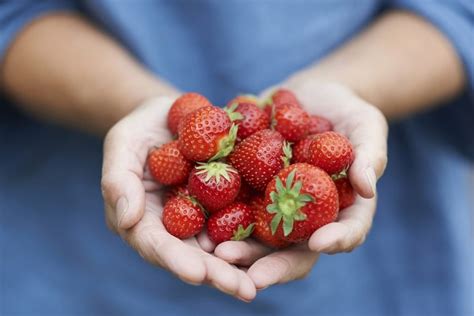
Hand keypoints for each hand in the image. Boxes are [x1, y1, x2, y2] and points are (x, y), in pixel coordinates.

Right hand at [101, 96, 256, 301]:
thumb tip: (127, 219)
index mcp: (145, 220)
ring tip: (260, 282)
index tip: (197, 273)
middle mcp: (176, 226)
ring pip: (222, 246)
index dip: (176, 260)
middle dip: (217, 274)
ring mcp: (204, 217)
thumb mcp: (122, 145)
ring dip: (241, 266)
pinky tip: (280, 247)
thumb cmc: (140, 130)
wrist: (172, 115)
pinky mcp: (227, 202)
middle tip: (243, 290)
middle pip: (195, 255)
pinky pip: (242, 220)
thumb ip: (118, 180)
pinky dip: (257, 236)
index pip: (157, 245)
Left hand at [214, 80, 387, 288]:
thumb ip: (370, 155)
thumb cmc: (347, 112)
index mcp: (340, 208)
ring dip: (239, 250)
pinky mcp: (249, 187)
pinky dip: (215, 215)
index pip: (345, 232)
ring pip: (258, 236)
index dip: (335, 240)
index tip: (319, 243)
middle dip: (274, 264)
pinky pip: (232, 205)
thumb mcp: (366, 126)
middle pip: (293, 248)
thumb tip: (367, 188)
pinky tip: (196, 220)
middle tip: (253, 276)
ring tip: (217, 254)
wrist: (309, 96)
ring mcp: (274, 204)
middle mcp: (305, 215)